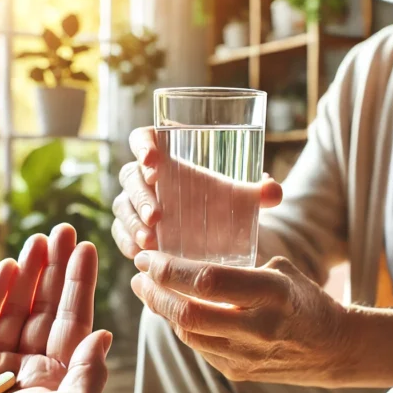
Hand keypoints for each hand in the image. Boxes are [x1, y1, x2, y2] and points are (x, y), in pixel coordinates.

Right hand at [112, 127, 283, 258]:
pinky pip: (119, 232)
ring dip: (132, 223)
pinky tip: (139, 253)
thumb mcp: (238, 197)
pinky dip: (127, 242)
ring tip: (151, 241)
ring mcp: (134, 203)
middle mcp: (145, 177)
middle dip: (141, 196)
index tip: (153, 162)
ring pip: (123, 206)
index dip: (143, 145)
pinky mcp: (130, 228)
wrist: (215, 231)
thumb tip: (273, 191)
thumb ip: (257, 193)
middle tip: (157, 216)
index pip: (143, 138)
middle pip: (130, 176)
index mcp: (165, 155)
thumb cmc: (220, 202)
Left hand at [131, 251, 352, 386]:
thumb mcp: (282, 271)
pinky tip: (172, 310)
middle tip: (139, 274)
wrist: (334, 349)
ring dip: (161, 310)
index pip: (207, 282)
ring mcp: (247, 355)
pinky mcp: (239, 373)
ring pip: (187, 334)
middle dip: (155, 292)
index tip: (149, 256)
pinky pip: (198, 347)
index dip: (170, 269)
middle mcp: (257, 328)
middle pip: (188, 313)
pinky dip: (180, 327)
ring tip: (148, 289)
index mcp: (272, 294)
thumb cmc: (305, 300)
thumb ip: (240, 266)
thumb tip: (192, 255)